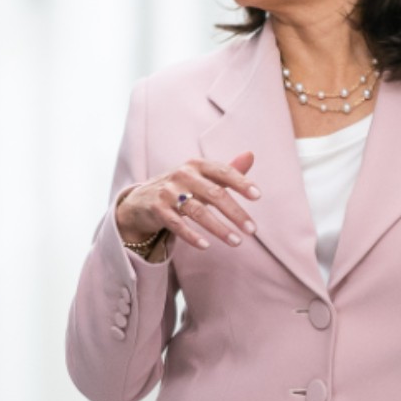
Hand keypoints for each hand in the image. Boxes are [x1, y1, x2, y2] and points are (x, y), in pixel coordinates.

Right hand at [115, 152, 260, 252]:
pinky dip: (192, 236)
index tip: (257, 196)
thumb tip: (250, 155)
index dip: (241, 183)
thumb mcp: (202, 176)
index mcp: (197, 164)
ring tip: (236, 242)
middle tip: (252, 230)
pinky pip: (177, 224)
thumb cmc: (181, 187)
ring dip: (219, 228)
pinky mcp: (157, 208)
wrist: (142, 199)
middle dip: (235, 213)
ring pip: (198, 211)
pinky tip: (206, 245)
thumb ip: (227, 170)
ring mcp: (168, 191)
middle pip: (214, 194)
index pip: (223, 171)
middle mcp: (183, 174)